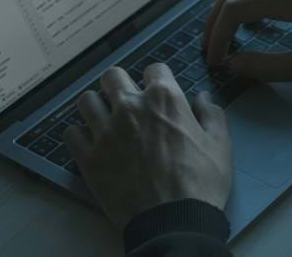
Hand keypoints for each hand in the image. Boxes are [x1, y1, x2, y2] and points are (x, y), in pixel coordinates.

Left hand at [64, 64, 231, 229]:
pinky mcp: (88, 157)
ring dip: (96, 107)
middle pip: (112, 76)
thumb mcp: (220, 146)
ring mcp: (104, 131)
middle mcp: (129, 107)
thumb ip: (211, 115)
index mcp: (163, 99)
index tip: (158, 92)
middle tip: (127, 103)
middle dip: (120, 85)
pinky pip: (71, 133)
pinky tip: (91, 144)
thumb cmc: (200, 183)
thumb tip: (202, 97)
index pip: (154, 69)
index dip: (158, 79)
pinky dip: (80, 135)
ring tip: (105, 120)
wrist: (173, 222)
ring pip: (87, 100)